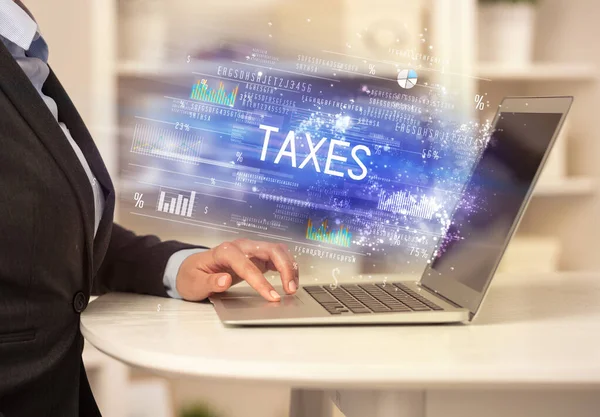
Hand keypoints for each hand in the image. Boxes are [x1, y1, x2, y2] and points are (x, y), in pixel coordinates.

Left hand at [175, 239, 298, 301]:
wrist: (193, 269)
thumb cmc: (192, 276)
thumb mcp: (194, 283)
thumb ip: (209, 282)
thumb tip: (224, 280)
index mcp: (225, 251)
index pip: (247, 265)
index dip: (261, 282)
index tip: (272, 297)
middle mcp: (241, 246)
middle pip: (270, 250)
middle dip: (284, 268)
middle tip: (290, 290)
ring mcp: (251, 249)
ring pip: (278, 251)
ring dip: (289, 267)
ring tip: (293, 288)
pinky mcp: (257, 256)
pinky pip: (277, 257)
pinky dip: (287, 267)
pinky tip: (290, 281)